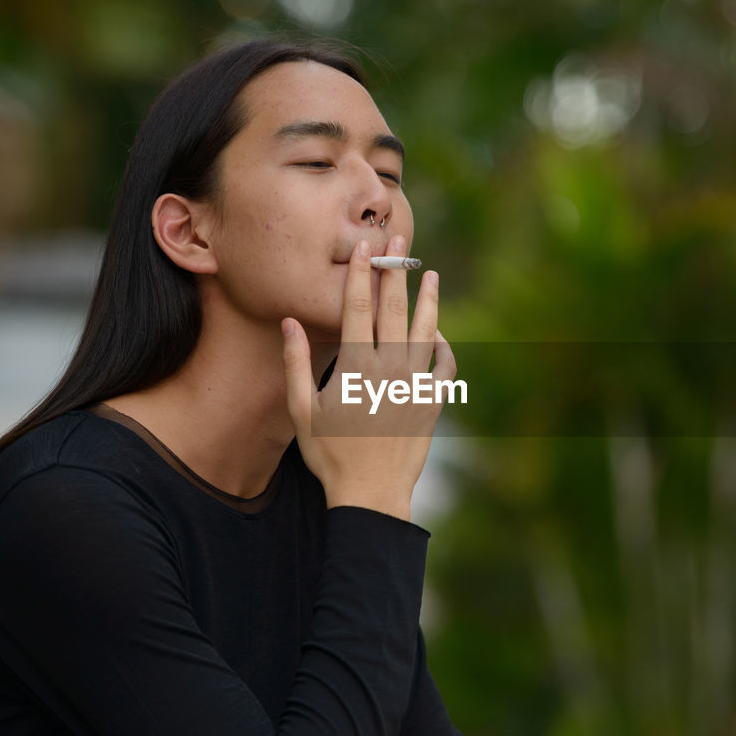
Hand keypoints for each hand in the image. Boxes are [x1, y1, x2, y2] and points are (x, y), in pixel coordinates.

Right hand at [280, 236, 454, 520]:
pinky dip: (444, 346)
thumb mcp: (303, 411)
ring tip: (431, 276)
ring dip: (429, 301)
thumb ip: (296, 364)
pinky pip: (445, 366)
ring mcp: (416, 384)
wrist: (372, 493)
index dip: (362, 275)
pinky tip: (440, 334)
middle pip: (395, 310)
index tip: (365, 248)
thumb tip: (290, 322)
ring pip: (426, 332)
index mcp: (356, 368)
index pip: (358, 309)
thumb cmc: (330, 455)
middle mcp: (390, 370)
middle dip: (396, 273)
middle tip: (400, 242)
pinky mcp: (434, 402)